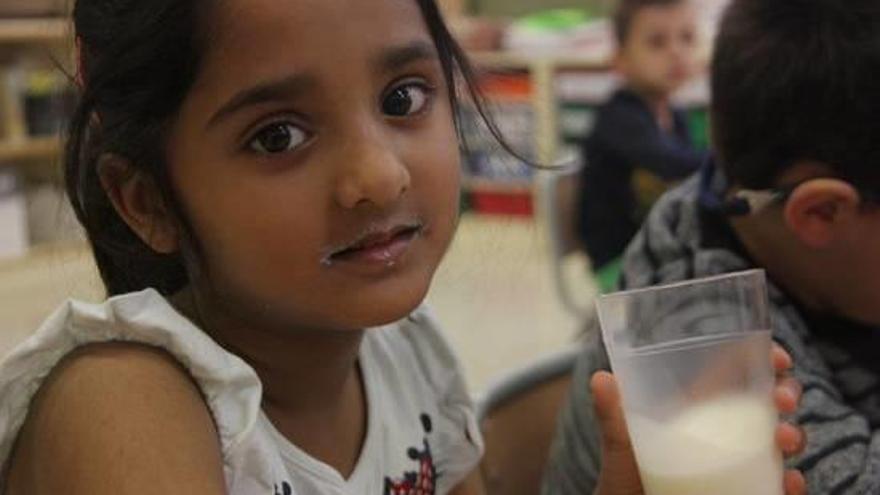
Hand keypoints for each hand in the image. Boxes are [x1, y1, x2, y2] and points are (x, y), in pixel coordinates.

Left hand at [593, 344, 806, 494]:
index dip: (761, 358)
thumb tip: (600, 379)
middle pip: (766, 403)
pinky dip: (791, 484)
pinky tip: (790, 483)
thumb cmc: (624, 480)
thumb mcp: (621, 447)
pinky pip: (777, 486)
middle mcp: (722, 434)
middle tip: (784, 399)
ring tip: (785, 439)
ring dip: (793, 435)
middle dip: (786, 392)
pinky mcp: (745, 491)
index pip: (734, 374)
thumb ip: (613, 417)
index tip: (779, 357)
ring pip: (780, 442)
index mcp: (696, 411)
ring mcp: (737, 464)